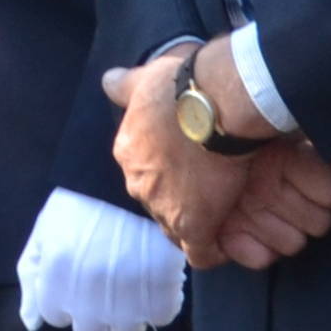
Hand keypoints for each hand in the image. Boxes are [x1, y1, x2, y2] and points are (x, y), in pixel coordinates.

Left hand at [15, 186, 186, 330]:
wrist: (124, 179)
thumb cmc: (79, 205)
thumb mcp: (44, 233)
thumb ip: (31, 277)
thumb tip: (31, 324)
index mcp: (56, 275)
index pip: (55, 316)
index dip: (64, 303)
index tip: (75, 286)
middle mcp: (89, 290)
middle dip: (94, 315)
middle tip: (104, 291)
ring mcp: (127, 289)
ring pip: (127, 330)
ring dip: (128, 315)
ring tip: (130, 289)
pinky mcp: (163, 282)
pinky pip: (161, 315)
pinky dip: (159, 305)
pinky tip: (153, 285)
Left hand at [102, 50, 330, 270]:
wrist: (214, 104)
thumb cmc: (182, 86)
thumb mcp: (145, 79)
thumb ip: (125, 84)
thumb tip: (108, 80)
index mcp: (129, 150)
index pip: (144, 174)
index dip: (166, 175)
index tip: (186, 170)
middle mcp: (138, 181)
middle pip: (157, 200)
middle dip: (178, 198)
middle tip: (205, 190)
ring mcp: (163, 206)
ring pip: (175, 225)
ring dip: (194, 221)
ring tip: (220, 215)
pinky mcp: (192, 223)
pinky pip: (199, 251)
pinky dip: (210, 250)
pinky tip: (223, 245)